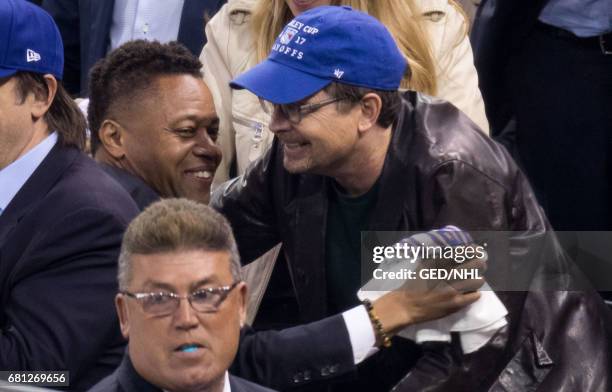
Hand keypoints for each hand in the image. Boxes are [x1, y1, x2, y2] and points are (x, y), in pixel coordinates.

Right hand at [371, 253, 485, 341]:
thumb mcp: (423, 266)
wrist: (408, 305)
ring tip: (473, 280)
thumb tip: (454, 251)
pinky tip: (469, 292)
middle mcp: (448, 275)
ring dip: (477, 279)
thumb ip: (438, 258)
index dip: (473, 250)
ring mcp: (454, 290)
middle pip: (475, 264)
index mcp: (439, 263)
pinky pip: (475, 295)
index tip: (476, 250)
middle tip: (480, 265)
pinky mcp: (456, 304)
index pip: (463, 252)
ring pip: (477, 280)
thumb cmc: (414, 284)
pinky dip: (474, 293)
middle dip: (480, 263)